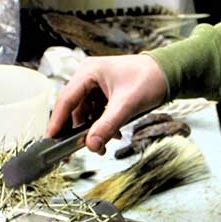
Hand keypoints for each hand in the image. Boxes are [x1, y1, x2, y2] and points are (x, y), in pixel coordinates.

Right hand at [48, 55, 167, 152]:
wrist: (169, 73)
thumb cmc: (149, 80)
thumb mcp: (127, 105)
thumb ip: (107, 125)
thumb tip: (91, 145)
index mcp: (88, 72)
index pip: (65, 99)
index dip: (57, 120)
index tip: (51, 139)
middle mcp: (88, 76)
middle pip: (74, 107)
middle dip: (79, 129)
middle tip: (79, 149)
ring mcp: (96, 84)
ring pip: (86, 112)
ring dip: (93, 129)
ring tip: (103, 145)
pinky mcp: (104, 91)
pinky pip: (96, 111)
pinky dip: (102, 124)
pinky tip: (113, 135)